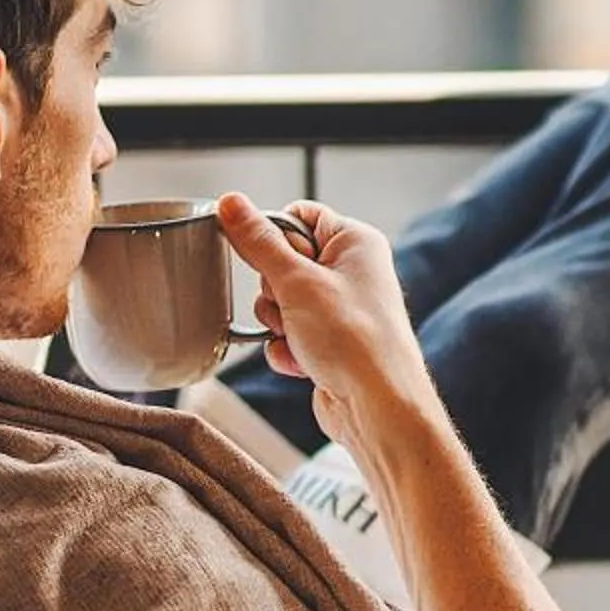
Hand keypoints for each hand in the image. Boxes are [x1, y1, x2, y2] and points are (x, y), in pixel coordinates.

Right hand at [215, 195, 432, 451]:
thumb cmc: (354, 339)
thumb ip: (258, 241)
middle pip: (282, 261)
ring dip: (278, 323)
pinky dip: (287, 349)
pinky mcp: (330, 342)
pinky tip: (304, 362)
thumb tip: (232, 202)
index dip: (273, 235)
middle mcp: (352, 271)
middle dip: (274, 289)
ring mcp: (341, 309)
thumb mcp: (296, 281)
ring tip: (301, 337)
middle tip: (292, 306)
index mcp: (355, 241)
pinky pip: (288, 335)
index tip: (263, 258)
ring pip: (280, 302)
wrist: (378, 407)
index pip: (298, 214)